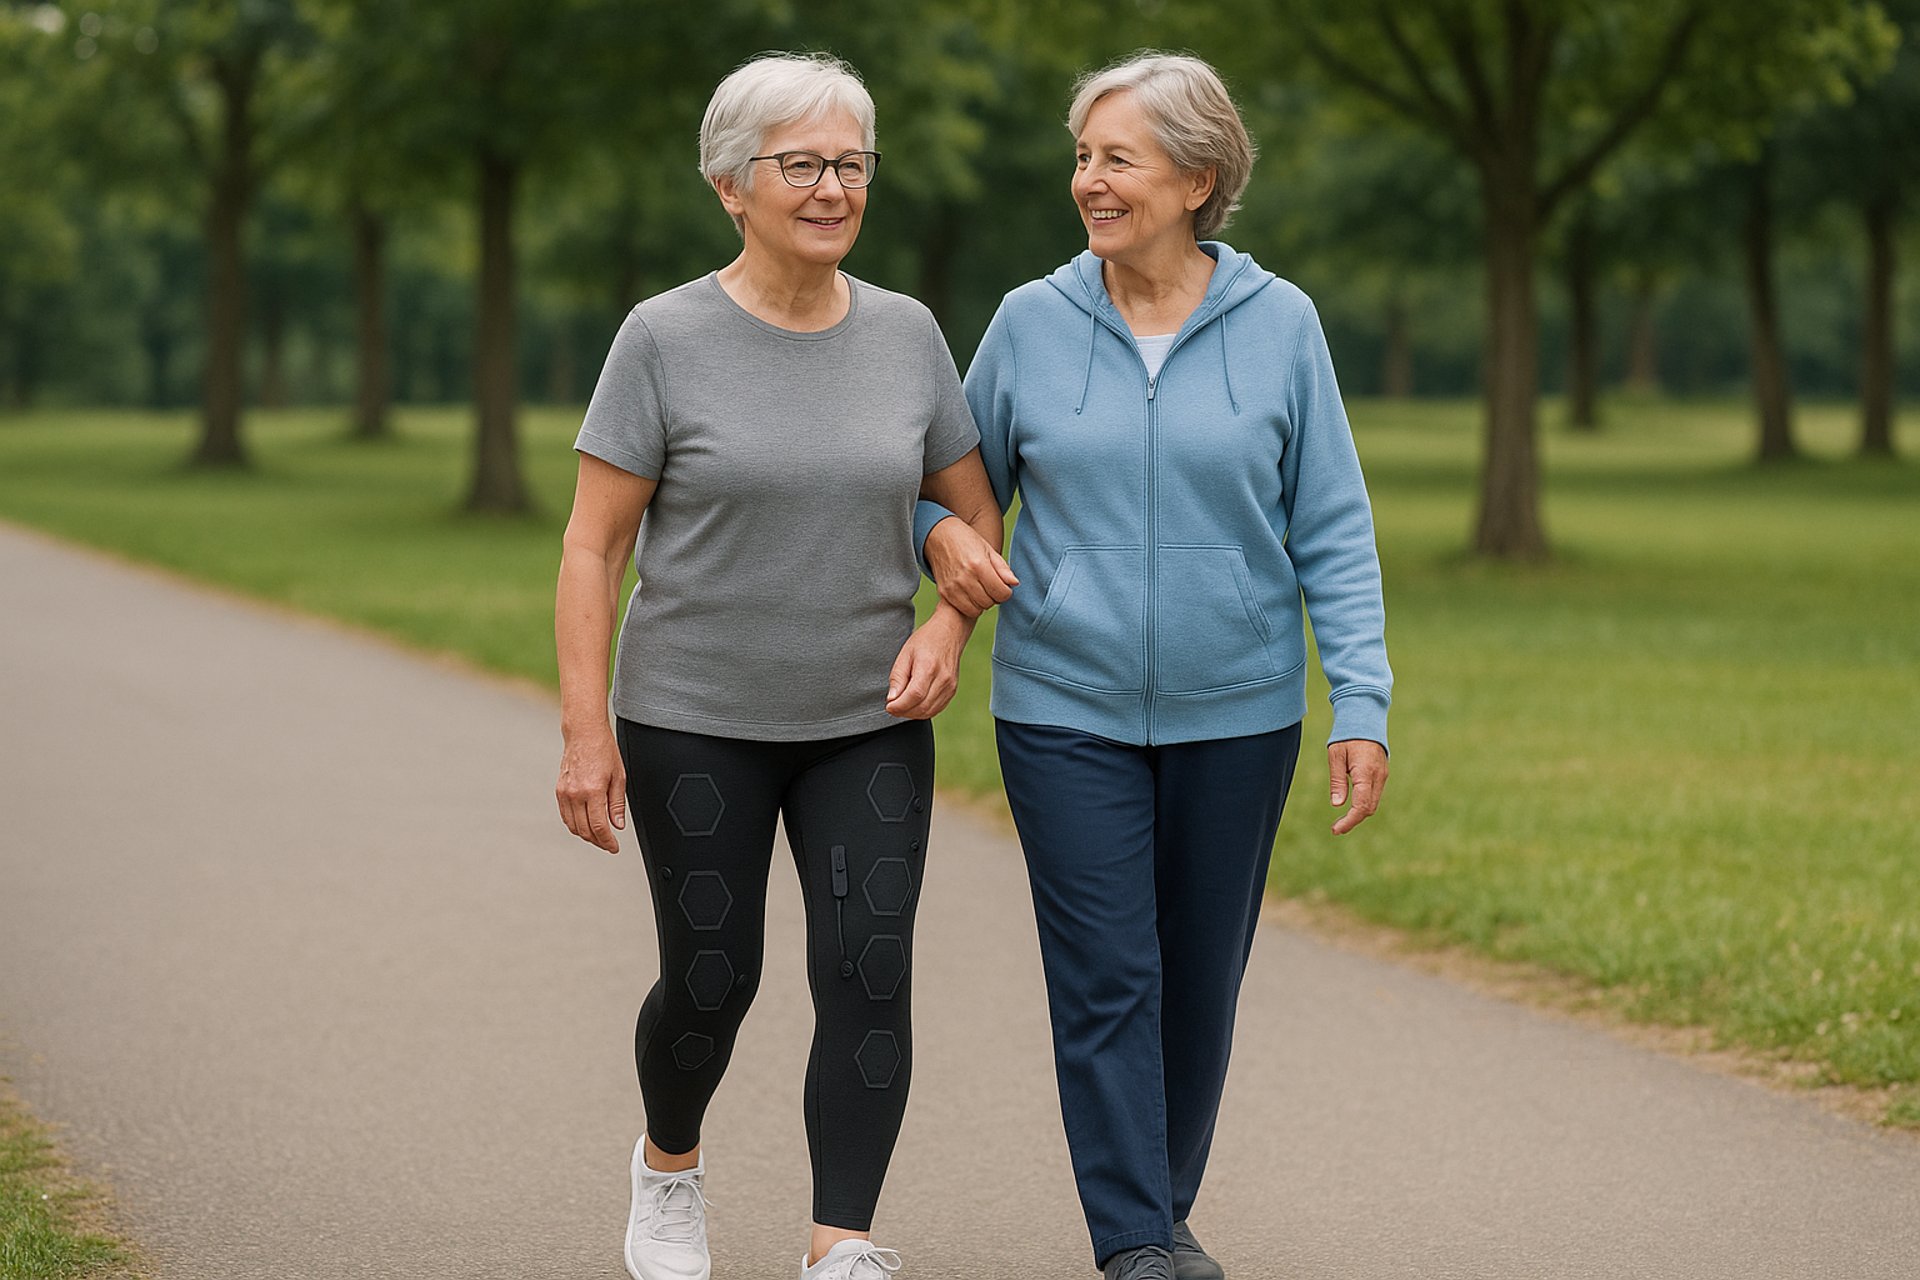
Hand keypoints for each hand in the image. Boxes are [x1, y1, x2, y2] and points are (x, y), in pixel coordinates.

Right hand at [557, 723, 625, 853]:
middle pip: (585, 830)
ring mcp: (565, 793)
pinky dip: (575, 825)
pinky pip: (565, 816)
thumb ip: (617, 804)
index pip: (599, 827)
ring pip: (573, 826)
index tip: (614, 847)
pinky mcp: (559, 791)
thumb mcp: (619, 777)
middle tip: (608, 843)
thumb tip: (617, 825)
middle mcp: (576, 794)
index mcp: (593, 790)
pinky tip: (585, 825)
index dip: (607, 841)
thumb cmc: (603, 750)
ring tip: (598, 836)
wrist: (584, 734)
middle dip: (598, 841)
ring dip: (586, 835)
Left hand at [885, 603, 971, 718]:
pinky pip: (936, 709)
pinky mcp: (952, 691)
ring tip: (902, 705)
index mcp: (929, 667)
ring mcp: (950, 686)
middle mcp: (943, 679)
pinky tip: (914, 704)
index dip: (899, 705)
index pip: (914, 695)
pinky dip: (922, 711)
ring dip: (912, 713)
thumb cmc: (925, 640)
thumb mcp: (905, 654)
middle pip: (921, 707)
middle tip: (892, 706)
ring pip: (928, 711)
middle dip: (903, 712)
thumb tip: (892, 700)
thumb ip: (897, 678)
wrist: (949, 633)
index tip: (889, 706)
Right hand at [926, 516, 1016, 617]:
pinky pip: (963, 609)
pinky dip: (970, 606)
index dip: (1006, 592)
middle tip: (990, 587)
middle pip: (989, 603)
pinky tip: (970, 594)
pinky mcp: (944, 592)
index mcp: (979, 565)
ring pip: (976, 610)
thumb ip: (1002, 568)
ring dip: (982, 603)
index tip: (1003, 586)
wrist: (939, 536)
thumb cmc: (967, 541)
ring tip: (980, 590)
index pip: (1001, 593)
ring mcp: (953, 587)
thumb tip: (1014, 583)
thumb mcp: (988, 550)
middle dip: (994, 597)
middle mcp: (965, 578)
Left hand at [1329, 739, 1387, 834]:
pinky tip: (1351, 805)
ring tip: (1341, 820)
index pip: (1361, 806)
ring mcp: (1383, 775)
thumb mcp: (1335, 756)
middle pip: (1369, 808)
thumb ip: (1337, 781)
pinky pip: (1374, 794)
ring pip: (1373, 803)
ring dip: (1359, 813)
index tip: (1336, 830)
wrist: (1365, 718)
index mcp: (1366, 772)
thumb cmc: (1347, 735)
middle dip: (1353, 820)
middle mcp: (1378, 776)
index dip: (1349, 821)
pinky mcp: (1382, 773)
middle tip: (1336, 828)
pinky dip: (1364, 804)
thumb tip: (1337, 805)